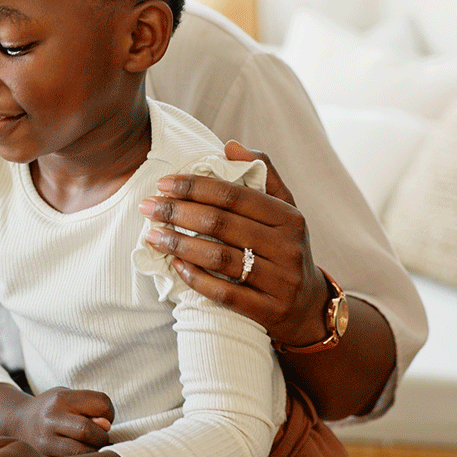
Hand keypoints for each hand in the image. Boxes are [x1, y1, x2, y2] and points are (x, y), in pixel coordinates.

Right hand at [0, 387, 112, 456]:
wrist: (17, 423)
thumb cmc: (52, 410)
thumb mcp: (69, 398)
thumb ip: (92, 410)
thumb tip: (106, 427)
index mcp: (61, 398)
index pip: (101, 403)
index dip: (108, 412)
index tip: (102, 418)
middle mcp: (50, 419)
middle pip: (89, 431)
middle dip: (101, 437)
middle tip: (96, 437)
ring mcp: (44, 441)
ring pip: (82, 453)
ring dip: (93, 452)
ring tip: (87, 447)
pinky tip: (78, 456)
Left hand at [138, 140, 330, 347]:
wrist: (308, 307)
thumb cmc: (285, 248)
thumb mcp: (284, 210)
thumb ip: (262, 173)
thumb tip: (230, 145)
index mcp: (290, 217)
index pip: (234, 196)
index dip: (194, 187)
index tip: (163, 184)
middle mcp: (288, 248)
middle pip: (221, 224)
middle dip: (178, 213)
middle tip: (148, 207)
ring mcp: (281, 281)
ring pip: (219, 259)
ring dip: (179, 245)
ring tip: (152, 235)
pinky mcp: (269, 311)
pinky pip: (224, 293)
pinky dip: (195, 278)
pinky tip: (175, 265)